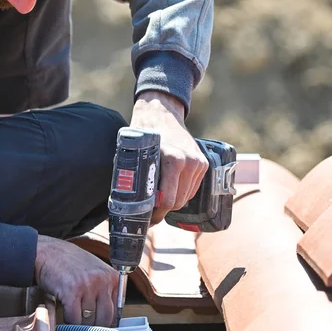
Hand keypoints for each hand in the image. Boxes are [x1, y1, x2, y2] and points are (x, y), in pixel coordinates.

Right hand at [34, 235, 118, 326]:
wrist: (48, 252)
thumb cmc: (69, 262)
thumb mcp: (95, 272)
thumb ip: (105, 291)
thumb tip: (110, 318)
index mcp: (112, 277)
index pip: (117, 312)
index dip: (107, 323)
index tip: (99, 326)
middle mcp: (102, 280)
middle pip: (105, 319)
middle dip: (93, 326)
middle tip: (84, 321)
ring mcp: (88, 285)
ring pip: (89, 322)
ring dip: (79, 323)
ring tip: (73, 311)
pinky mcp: (71, 291)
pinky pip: (74, 319)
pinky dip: (69, 320)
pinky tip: (66, 310)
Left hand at [130, 91, 208, 223]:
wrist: (161, 113)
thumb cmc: (145, 134)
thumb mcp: (137, 155)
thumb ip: (136, 179)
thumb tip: (128, 206)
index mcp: (173, 159)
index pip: (168, 201)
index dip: (155, 213)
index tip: (146, 217)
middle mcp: (189, 162)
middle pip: (177, 202)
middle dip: (163, 210)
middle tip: (149, 213)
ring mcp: (198, 163)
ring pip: (185, 197)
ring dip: (172, 202)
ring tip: (157, 200)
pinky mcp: (203, 164)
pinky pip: (192, 189)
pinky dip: (181, 193)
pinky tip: (169, 189)